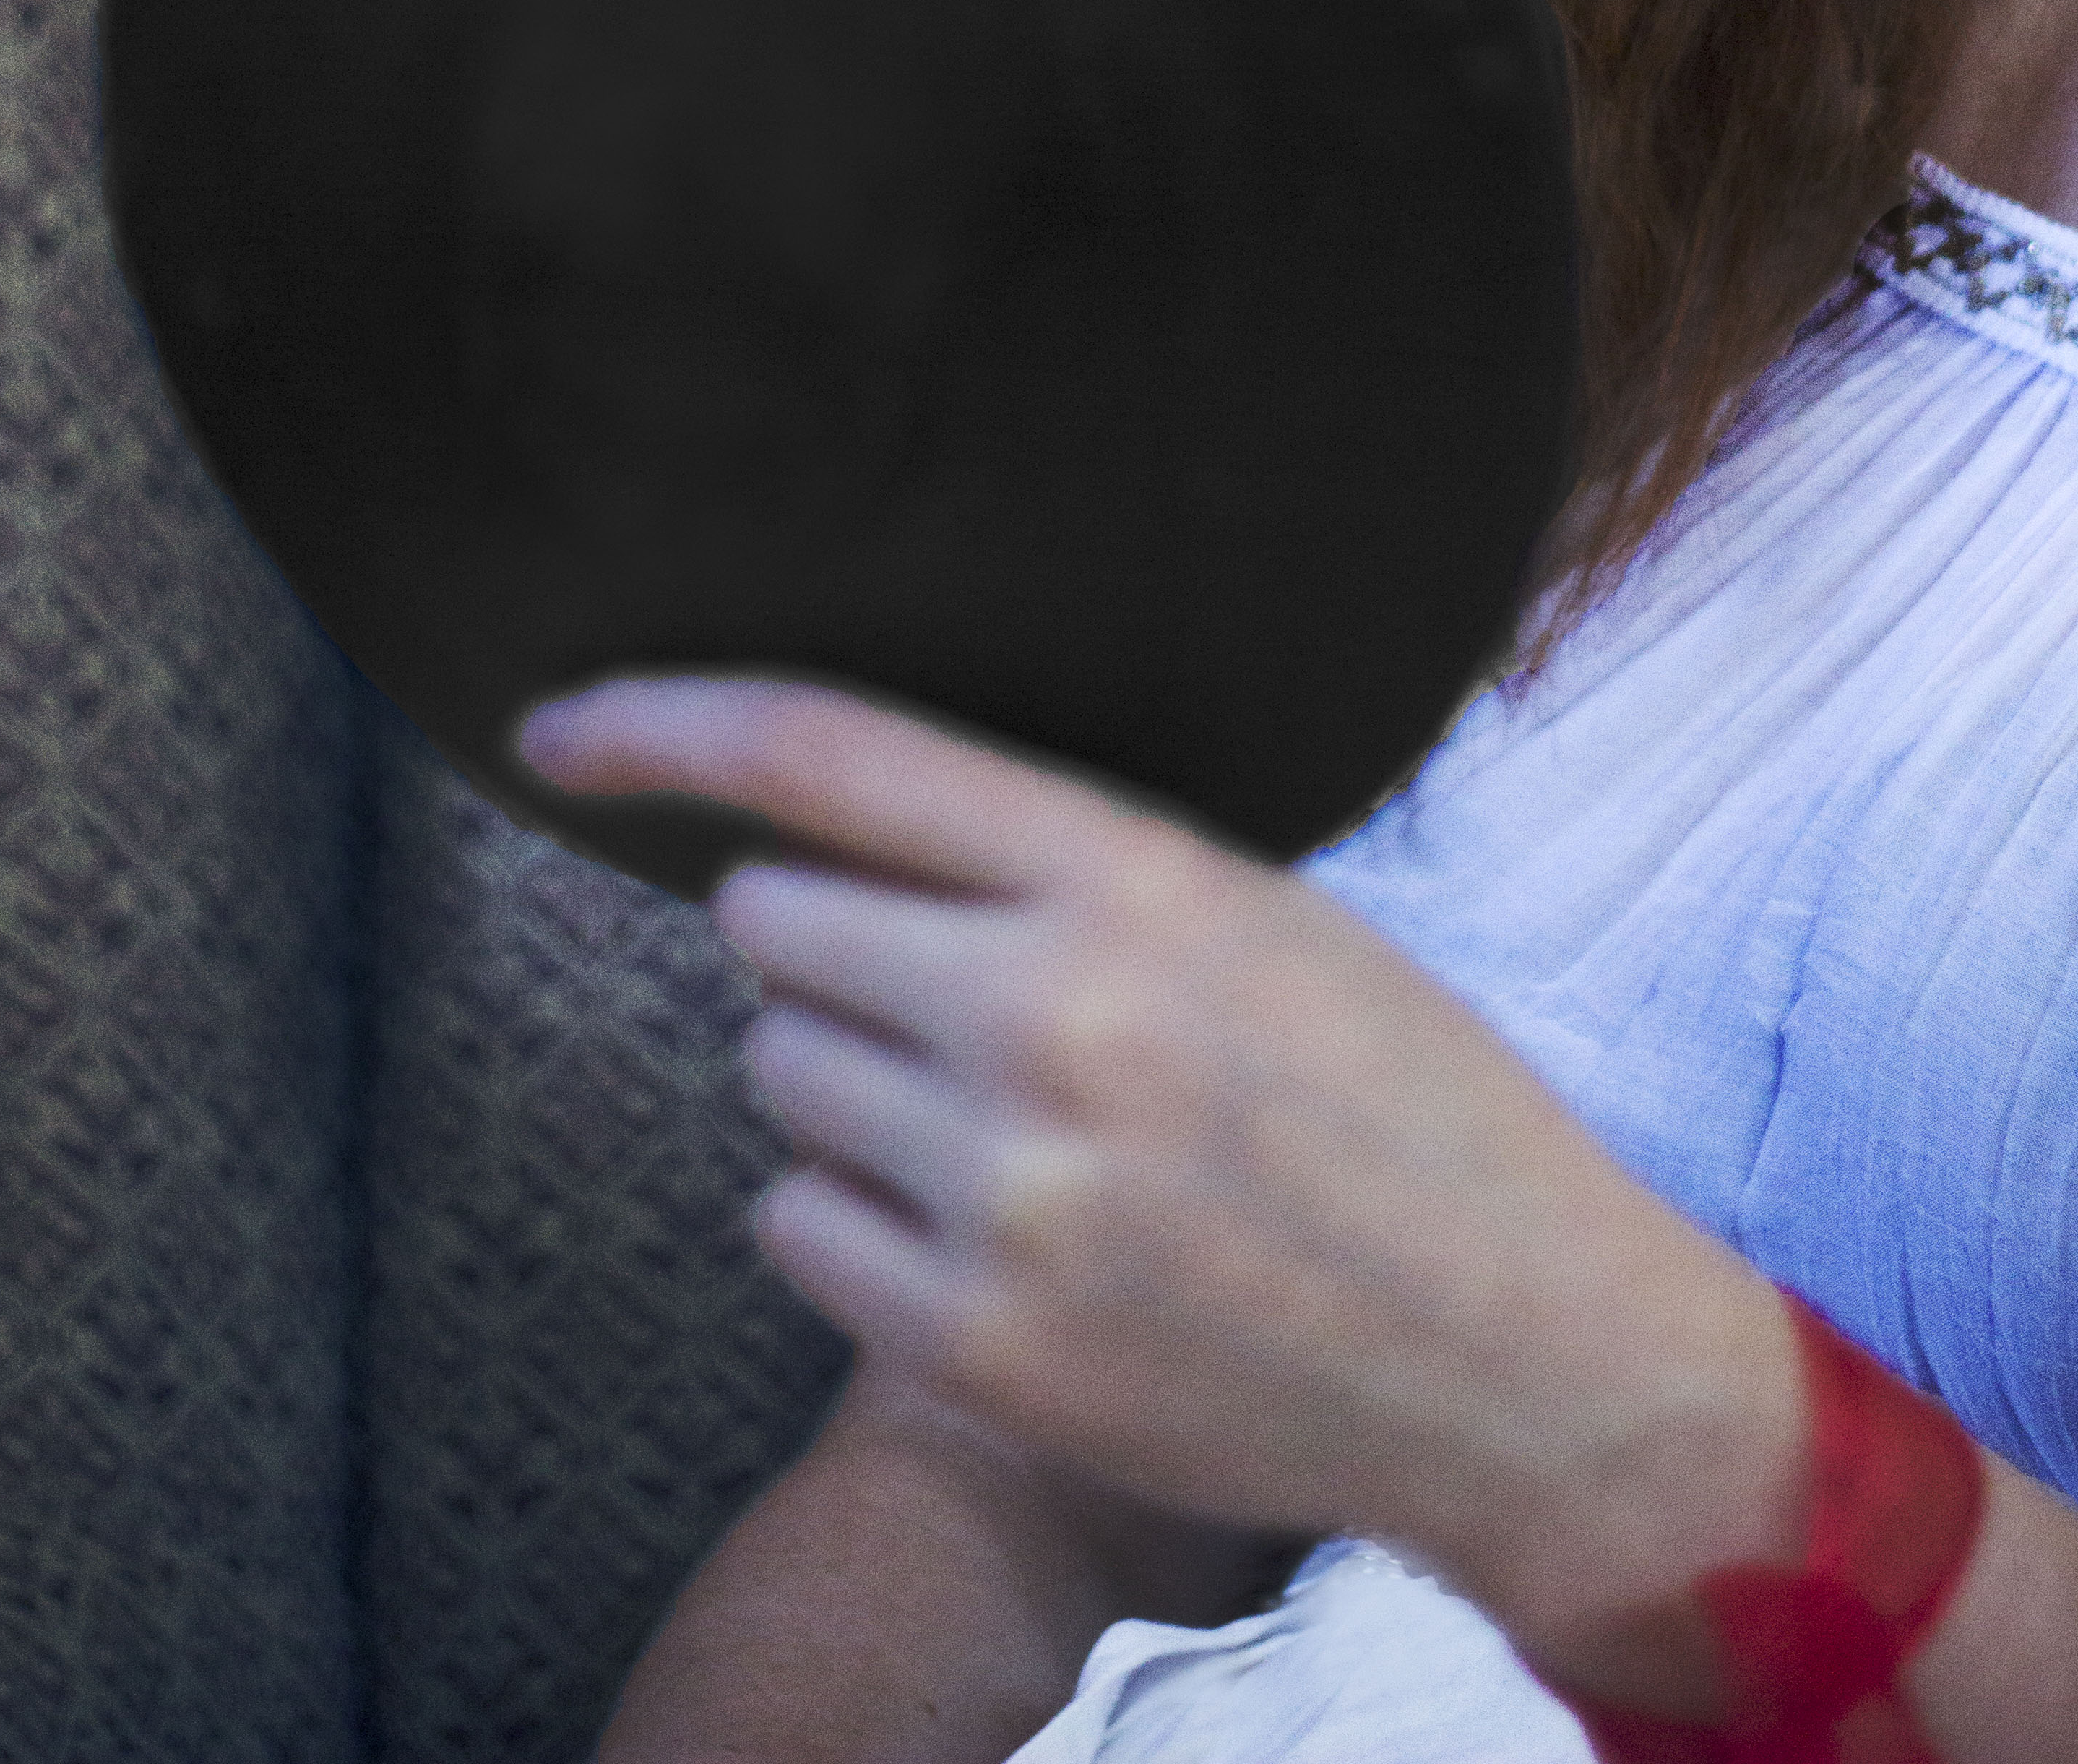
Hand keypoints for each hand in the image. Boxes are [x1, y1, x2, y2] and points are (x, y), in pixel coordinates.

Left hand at [512, 673, 1797, 1656]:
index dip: (664, 723)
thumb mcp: (1257, 918)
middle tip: (959, 994)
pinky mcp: (976, 1349)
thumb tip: (842, 836)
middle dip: (833, 945)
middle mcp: (1044, 1025)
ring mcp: (1003, 1198)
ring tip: (1006, 1122)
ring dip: (847, 1083)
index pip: (826, 756)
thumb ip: (1060, 869)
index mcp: (1127, 883)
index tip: (559, 723)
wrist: (1518, 1354)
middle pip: (774, 926)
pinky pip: (791, 1224)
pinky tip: (990, 1228)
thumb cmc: (1399, 1104)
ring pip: (774, 1076)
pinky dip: (854, 1217)